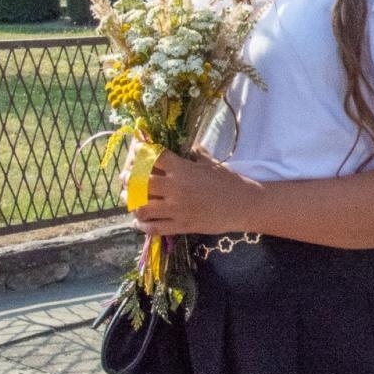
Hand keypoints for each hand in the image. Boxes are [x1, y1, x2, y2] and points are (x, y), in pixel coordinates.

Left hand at [130, 148, 250, 234]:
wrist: (246, 205)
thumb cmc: (230, 181)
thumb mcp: (212, 163)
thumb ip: (195, 154)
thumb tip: (187, 146)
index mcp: (183, 169)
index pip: (151, 157)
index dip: (139, 153)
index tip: (136, 154)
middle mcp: (176, 188)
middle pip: (138, 182)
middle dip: (127, 180)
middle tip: (127, 180)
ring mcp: (177, 209)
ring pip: (141, 207)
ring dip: (132, 204)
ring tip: (132, 201)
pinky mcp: (182, 226)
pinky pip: (154, 228)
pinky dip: (142, 226)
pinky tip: (139, 223)